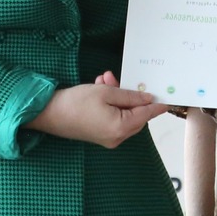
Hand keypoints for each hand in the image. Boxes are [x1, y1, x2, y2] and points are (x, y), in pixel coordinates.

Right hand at [28, 81, 167, 147]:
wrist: (48, 114)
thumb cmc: (76, 103)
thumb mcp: (106, 93)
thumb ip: (130, 96)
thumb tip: (148, 99)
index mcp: (121, 128)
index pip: (146, 115)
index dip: (157, 104)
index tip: (168, 97)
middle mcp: (117, 137)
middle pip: (135, 115)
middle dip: (129, 94)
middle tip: (117, 78)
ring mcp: (108, 137)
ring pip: (123, 114)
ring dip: (117, 95)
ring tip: (105, 79)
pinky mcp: (99, 134)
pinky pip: (113, 117)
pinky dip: (110, 103)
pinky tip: (100, 87)